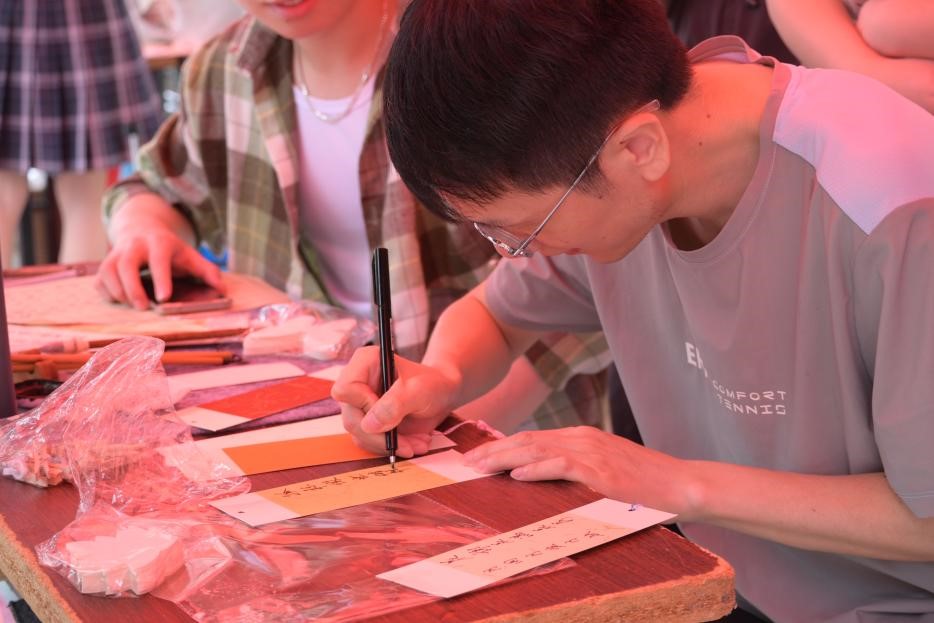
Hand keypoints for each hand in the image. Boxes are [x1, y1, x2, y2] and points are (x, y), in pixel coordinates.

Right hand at [95, 226, 224, 309]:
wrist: (140, 228)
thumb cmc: (169, 249)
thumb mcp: (190, 255)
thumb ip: (207, 271)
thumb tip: (222, 289)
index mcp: (158, 243)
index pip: (158, 260)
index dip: (161, 279)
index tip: (164, 298)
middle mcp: (134, 246)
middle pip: (126, 264)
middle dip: (133, 288)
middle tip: (143, 307)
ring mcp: (116, 253)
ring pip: (108, 271)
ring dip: (118, 291)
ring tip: (133, 305)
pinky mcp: (105, 263)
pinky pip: (99, 279)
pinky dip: (106, 292)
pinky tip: (120, 300)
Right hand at [333, 346, 461, 458]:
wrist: (442, 394)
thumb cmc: (432, 383)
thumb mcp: (418, 390)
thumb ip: (395, 404)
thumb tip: (369, 425)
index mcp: (365, 362)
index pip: (346, 389)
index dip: (365, 405)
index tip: (392, 411)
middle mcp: (358, 383)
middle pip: (351, 418)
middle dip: (381, 436)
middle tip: (409, 443)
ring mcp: (360, 404)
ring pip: (360, 434)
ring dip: (390, 444)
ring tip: (417, 442)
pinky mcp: (367, 421)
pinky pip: (369, 442)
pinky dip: (391, 447)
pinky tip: (412, 442)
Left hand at [463, 426, 698, 518]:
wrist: (680, 485)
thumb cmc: (644, 485)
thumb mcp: (605, 470)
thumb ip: (576, 469)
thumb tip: (542, 479)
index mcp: (581, 437)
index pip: (532, 438)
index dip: (502, 446)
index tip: (478, 456)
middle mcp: (582, 439)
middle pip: (528, 440)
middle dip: (494, 450)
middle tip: (468, 462)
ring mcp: (592, 453)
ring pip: (538, 450)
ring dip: (505, 458)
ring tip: (481, 467)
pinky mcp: (601, 472)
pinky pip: (561, 466)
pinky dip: (536, 470)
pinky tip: (517, 476)